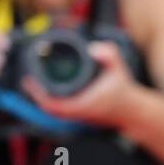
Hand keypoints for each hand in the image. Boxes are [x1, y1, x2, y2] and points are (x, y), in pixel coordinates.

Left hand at [20, 40, 136, 128]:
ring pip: (53, 111)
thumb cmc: (126, 92)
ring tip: (32, 83)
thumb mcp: (119, 69)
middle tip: (27, 80)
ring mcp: (79, 116)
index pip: (53, 105)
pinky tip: (45, 90)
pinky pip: (60, 111)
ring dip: (41, 99)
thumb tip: (93, 48)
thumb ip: (109, 55)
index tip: (29, 81)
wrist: (136, 112)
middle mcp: (79, 114)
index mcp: (84, 105)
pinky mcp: (81, 116)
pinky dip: (50, 102)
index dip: (38, 94)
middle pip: (48, 109)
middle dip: (35, 95)